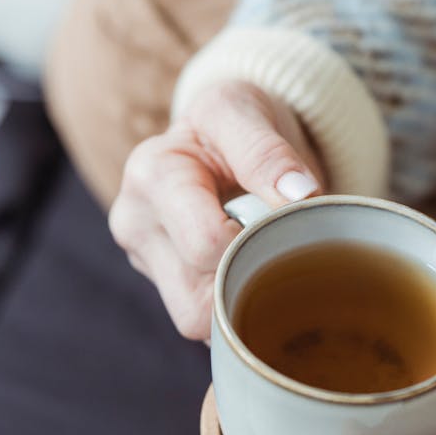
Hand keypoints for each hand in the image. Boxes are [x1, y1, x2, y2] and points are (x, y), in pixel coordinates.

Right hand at [109, 80, 323, 339]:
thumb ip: (267, 151)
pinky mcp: (162, 283)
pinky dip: (235, 309)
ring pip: (196, 322)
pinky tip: (253, 278)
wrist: (220, 136)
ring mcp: (145, 259)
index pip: (207, 244)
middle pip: (193, 302)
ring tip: (263, 260)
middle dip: (246, 285)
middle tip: (279, 250)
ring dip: (240, 302)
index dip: (256, 244)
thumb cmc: (232, 120)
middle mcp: (135, 223)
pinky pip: (202, 323)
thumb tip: (300, 195)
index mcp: (152, 175)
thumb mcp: (246, 111)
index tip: (286, 223)